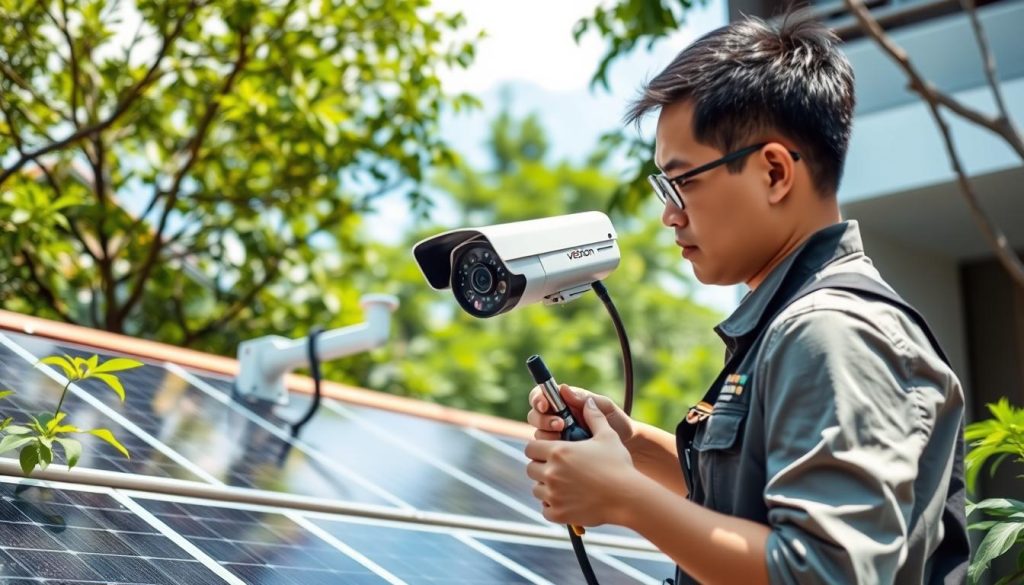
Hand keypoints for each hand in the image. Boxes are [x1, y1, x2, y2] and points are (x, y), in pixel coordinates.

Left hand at [525, 397, 639, 526]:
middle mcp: (551, 472)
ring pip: (537, 489)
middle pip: (531, 469)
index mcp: (558, 452)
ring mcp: (553, 495)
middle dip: (541, 467)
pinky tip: (565, 501)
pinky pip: (545, 509)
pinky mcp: (558, 513)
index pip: (531, 448)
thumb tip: (589, 401)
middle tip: (557, 469)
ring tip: (563, 485)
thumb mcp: (608, 436)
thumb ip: (594, 417)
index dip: (538, 449)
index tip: (548, 452)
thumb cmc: (618, 465)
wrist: (628, 497)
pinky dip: (552, 506)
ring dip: (546, 487)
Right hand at [527, 383, 635, 445]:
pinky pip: (546, 452)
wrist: (628, 446)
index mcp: (566, 402)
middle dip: (543, 420)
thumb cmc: (617, 422)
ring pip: (538, 434)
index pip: (541, 396)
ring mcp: (558, 436)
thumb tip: (564, 388)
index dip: (538, 399)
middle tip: (559, 425)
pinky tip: (567, 451)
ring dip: (547, 436)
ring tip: (565, 439)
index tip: (545, 405)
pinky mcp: (560, 452)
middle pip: (535, 415)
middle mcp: (558, 417)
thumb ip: (585, 399)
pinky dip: (552, 451)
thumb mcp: (605, 408)